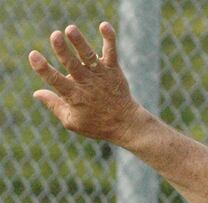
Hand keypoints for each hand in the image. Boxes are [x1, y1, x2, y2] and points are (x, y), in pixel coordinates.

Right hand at [28, 22, 143, 144]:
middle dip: (63, 50)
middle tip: (55, 36)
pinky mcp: (113, 70)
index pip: (56, 81)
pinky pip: (111, 52)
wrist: (126, 124)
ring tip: (71, 30)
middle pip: (73, 65)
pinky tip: (104, 26)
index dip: (44, 69)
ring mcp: (100, 76)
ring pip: (89, 57)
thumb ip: (54, 105)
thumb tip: (36, 92)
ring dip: (80, 42)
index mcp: (74, 96)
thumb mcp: (72, 121)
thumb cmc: (96, 123)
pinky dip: (109, 39)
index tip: (34, 55)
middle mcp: (87, 84)